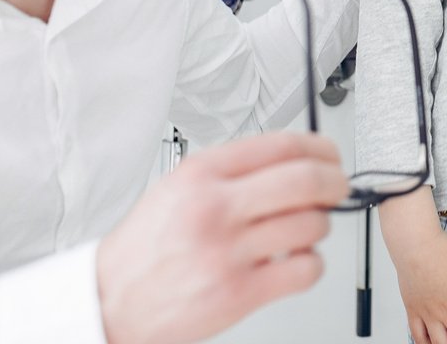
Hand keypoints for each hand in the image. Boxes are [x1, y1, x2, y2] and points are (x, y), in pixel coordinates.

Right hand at [96, 132, 349, 343]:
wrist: (107, 301)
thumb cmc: (144, 248)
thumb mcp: (177, 187)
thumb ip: (231, 171)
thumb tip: (292, 159)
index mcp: (201, 174)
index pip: (282, 145)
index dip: (320, 148)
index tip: (330, 155)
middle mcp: (215, 207)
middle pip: (306, 180)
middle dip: (336, 182)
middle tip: (339, 188)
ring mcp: (227, 251)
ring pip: (311, 225)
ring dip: (320, 227)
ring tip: (306, 230)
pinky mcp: (238, 293)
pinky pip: (304, 270)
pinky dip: (311, 265)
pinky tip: (295, 262)